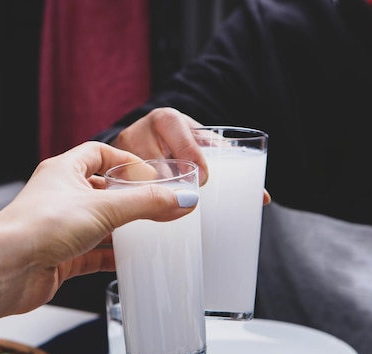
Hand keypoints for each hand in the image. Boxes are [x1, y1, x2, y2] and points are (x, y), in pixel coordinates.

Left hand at [0, 141, 198, 305]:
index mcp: (65, 171)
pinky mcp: (63, 256)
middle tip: (158, 206)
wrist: (7, 270)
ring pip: (101, 224)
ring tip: (153, 233)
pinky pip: (95, 253)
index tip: (151, 173)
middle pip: (104, 191)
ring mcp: (62, 227)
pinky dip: (114, 256)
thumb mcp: (103, 207)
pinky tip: (132, 260)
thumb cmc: (38, 227)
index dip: (126, 160)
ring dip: (125, 230)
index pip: (99, 153)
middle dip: (130, 199)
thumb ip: (146, 203)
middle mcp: (61, 197)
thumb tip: (182, 199)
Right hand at [113, 107, 270, 203]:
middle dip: (172, 186)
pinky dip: (132, 204)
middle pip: (156, 164)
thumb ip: (229, 165)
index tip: (205, 179)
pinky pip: (119, 191)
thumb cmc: (182, 146)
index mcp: (166, 120)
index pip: (180, 136)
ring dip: (150, 198)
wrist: (148, 140)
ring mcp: (120, 152)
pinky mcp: (108, 171)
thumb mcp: (202, 147)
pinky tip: (140, 215)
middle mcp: (139, 131)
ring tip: (165, 213)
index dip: (194, 158)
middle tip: (187, 205)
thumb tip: (263, 199)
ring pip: (135, 180)